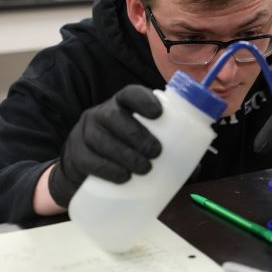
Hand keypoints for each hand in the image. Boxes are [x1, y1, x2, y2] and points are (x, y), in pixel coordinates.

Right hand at [49, 85, 162, 206]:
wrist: (86, 170)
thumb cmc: (125, 153)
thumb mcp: (142, 145)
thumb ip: (169, 152)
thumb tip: (196, 167)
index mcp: (122, 106)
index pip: (129, 94)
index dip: (143, 100)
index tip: (159, 114)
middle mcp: (102, 114)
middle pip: (113, 116)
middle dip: (136, 134)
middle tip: (155, 153)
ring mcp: (85, 133)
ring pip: (100, 137)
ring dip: (124, 154)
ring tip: (144, 169)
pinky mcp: (75, 154)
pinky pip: (88, 159)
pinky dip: (107, 169)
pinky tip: (122, 177)